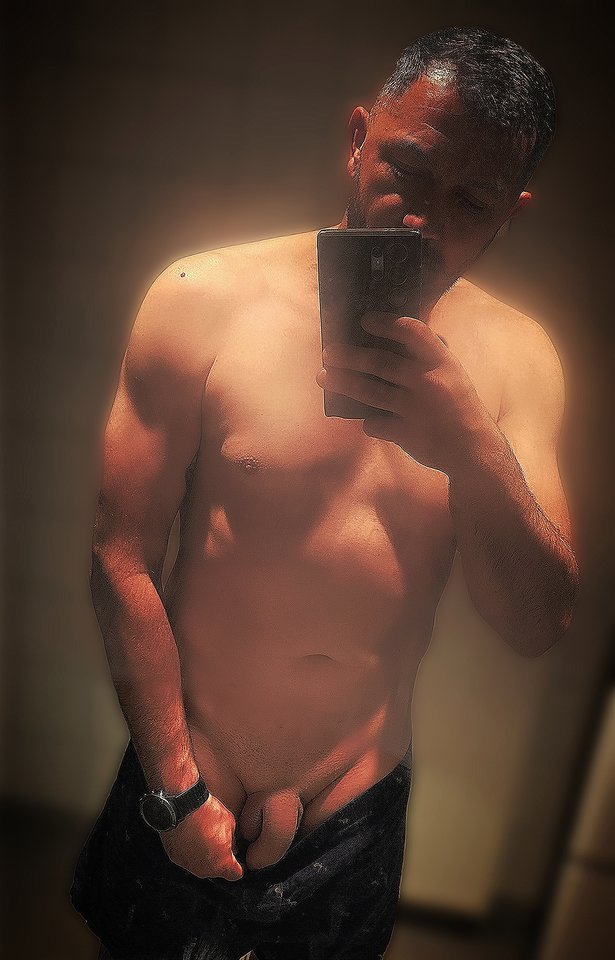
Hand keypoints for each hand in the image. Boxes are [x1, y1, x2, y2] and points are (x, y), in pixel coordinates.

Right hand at [160, 794, 242, 880]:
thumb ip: (232, 839)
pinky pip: (187, 857)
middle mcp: (206, 870)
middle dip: (219, 858)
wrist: (180, 808)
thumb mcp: (229, 822)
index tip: (237, 860)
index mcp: (223, 863)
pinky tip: (192, 835)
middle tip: (218, 840)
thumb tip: (231, 844)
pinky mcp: (176, 858)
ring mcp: (189, 866)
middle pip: (217, 869)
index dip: (238, 866)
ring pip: (201, 864)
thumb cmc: (206, 814)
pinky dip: (190, 850)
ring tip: (203, 834)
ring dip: (204, 854)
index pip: (235, 874)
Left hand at [316, 311, 490, 472]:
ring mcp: (416, 409)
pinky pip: (375, 424)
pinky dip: (368, 422)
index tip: (364, 320)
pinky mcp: (406, 434)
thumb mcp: (452, 374)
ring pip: (369, 392)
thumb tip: (394, 333)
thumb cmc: (458, 406)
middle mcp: (428, 382)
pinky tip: (367, 419)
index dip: (385, 323)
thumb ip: (428, 356)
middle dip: (348, 356)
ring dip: (342, 383)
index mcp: (441, 362)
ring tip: (323, 377)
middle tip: (327, 352)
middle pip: (379, 363)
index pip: (411, 331)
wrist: (473, 449)